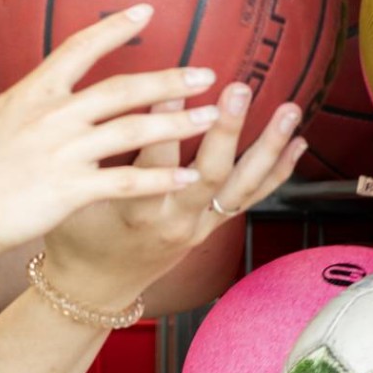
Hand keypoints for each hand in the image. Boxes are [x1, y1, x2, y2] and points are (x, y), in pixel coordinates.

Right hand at [0, 6, 222, 260]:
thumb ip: (15, 105)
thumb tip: (28, 92)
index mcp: (30, 94)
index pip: (79, 49)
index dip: (115, 28)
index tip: (146, 12)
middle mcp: (52, 117)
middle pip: (122, 89)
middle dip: (168, 78)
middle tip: (205, 72)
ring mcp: (63, 153)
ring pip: (134, 129)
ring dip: (178, 121)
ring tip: (210, 115)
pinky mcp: (71, 191)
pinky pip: (128, 180)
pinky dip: (162, 177)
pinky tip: (188, 175)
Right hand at [41, 81, 304, 307]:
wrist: (96, 287)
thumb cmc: (78, 239)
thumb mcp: (74, 199)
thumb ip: (92, 160)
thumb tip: (101, 107)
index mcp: (137, 211)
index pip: (155, 160)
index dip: (166, 122)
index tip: (177, 84)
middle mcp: (175, 221)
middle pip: (211, 173)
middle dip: (229, 129)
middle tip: (240, 89)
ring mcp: (199, 227)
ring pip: (242, 186)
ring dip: (269, 147)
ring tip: (289, 109)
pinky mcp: (211, 228)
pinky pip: (250, 199)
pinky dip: (277, 171)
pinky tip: (298, 143)